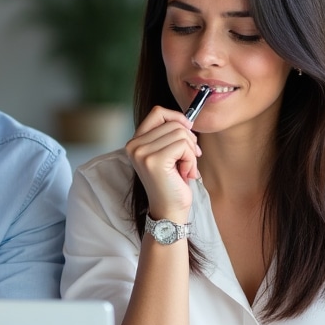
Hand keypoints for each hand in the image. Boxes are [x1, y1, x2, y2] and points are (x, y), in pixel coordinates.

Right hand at [125, 106, 200, 221]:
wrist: (169, 212)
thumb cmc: (172, 183)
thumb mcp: (168, 154)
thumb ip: (170, 135)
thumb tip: (187, 120)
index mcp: (135, 142)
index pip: (157, 112)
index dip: (177, 118)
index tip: (188, 131)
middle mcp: (134, 145)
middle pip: (173, 124)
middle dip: (188, 141)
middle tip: (188, 160)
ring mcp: (142, 153)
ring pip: (181, 134)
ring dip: (190, 152)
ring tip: (185, 169)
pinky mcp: (154, 160)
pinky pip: (183, 146)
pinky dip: (190, 159)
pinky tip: (185, 174)